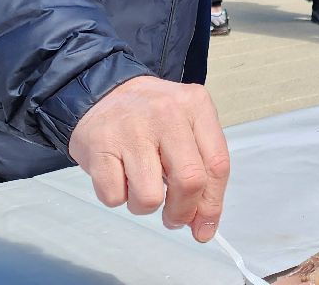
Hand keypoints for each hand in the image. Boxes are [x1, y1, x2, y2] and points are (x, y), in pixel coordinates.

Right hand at [68, 75, 230, 241]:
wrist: (101, 92)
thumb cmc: (149, 116)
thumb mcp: (185, 125)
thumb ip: (200, 168)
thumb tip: (203, 222)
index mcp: (195, 105)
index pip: (217, 165)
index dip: (213, 205)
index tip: (206, 226)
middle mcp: (166, 113)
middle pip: (189, 182)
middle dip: (182, 212)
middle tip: (173, 217)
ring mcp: (132, 128)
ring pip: (150, 198)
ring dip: (144, 206)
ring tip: (140, 185)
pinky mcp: (101, 144)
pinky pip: (114, 197)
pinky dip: (117, 196)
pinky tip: (118, 175)